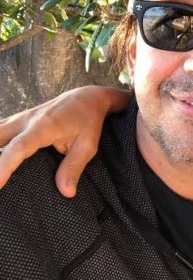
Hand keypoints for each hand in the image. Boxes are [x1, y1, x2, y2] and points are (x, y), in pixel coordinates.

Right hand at [0, 86, 130, 196]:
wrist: (86, 97)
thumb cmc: (88, 121)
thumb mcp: (88, 145)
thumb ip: (74, 167)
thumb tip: (66, 192)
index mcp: (45, 126)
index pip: (19, 147)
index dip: (4, 165)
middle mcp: (27, 120)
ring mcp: (20, 118)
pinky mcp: (17, 120)